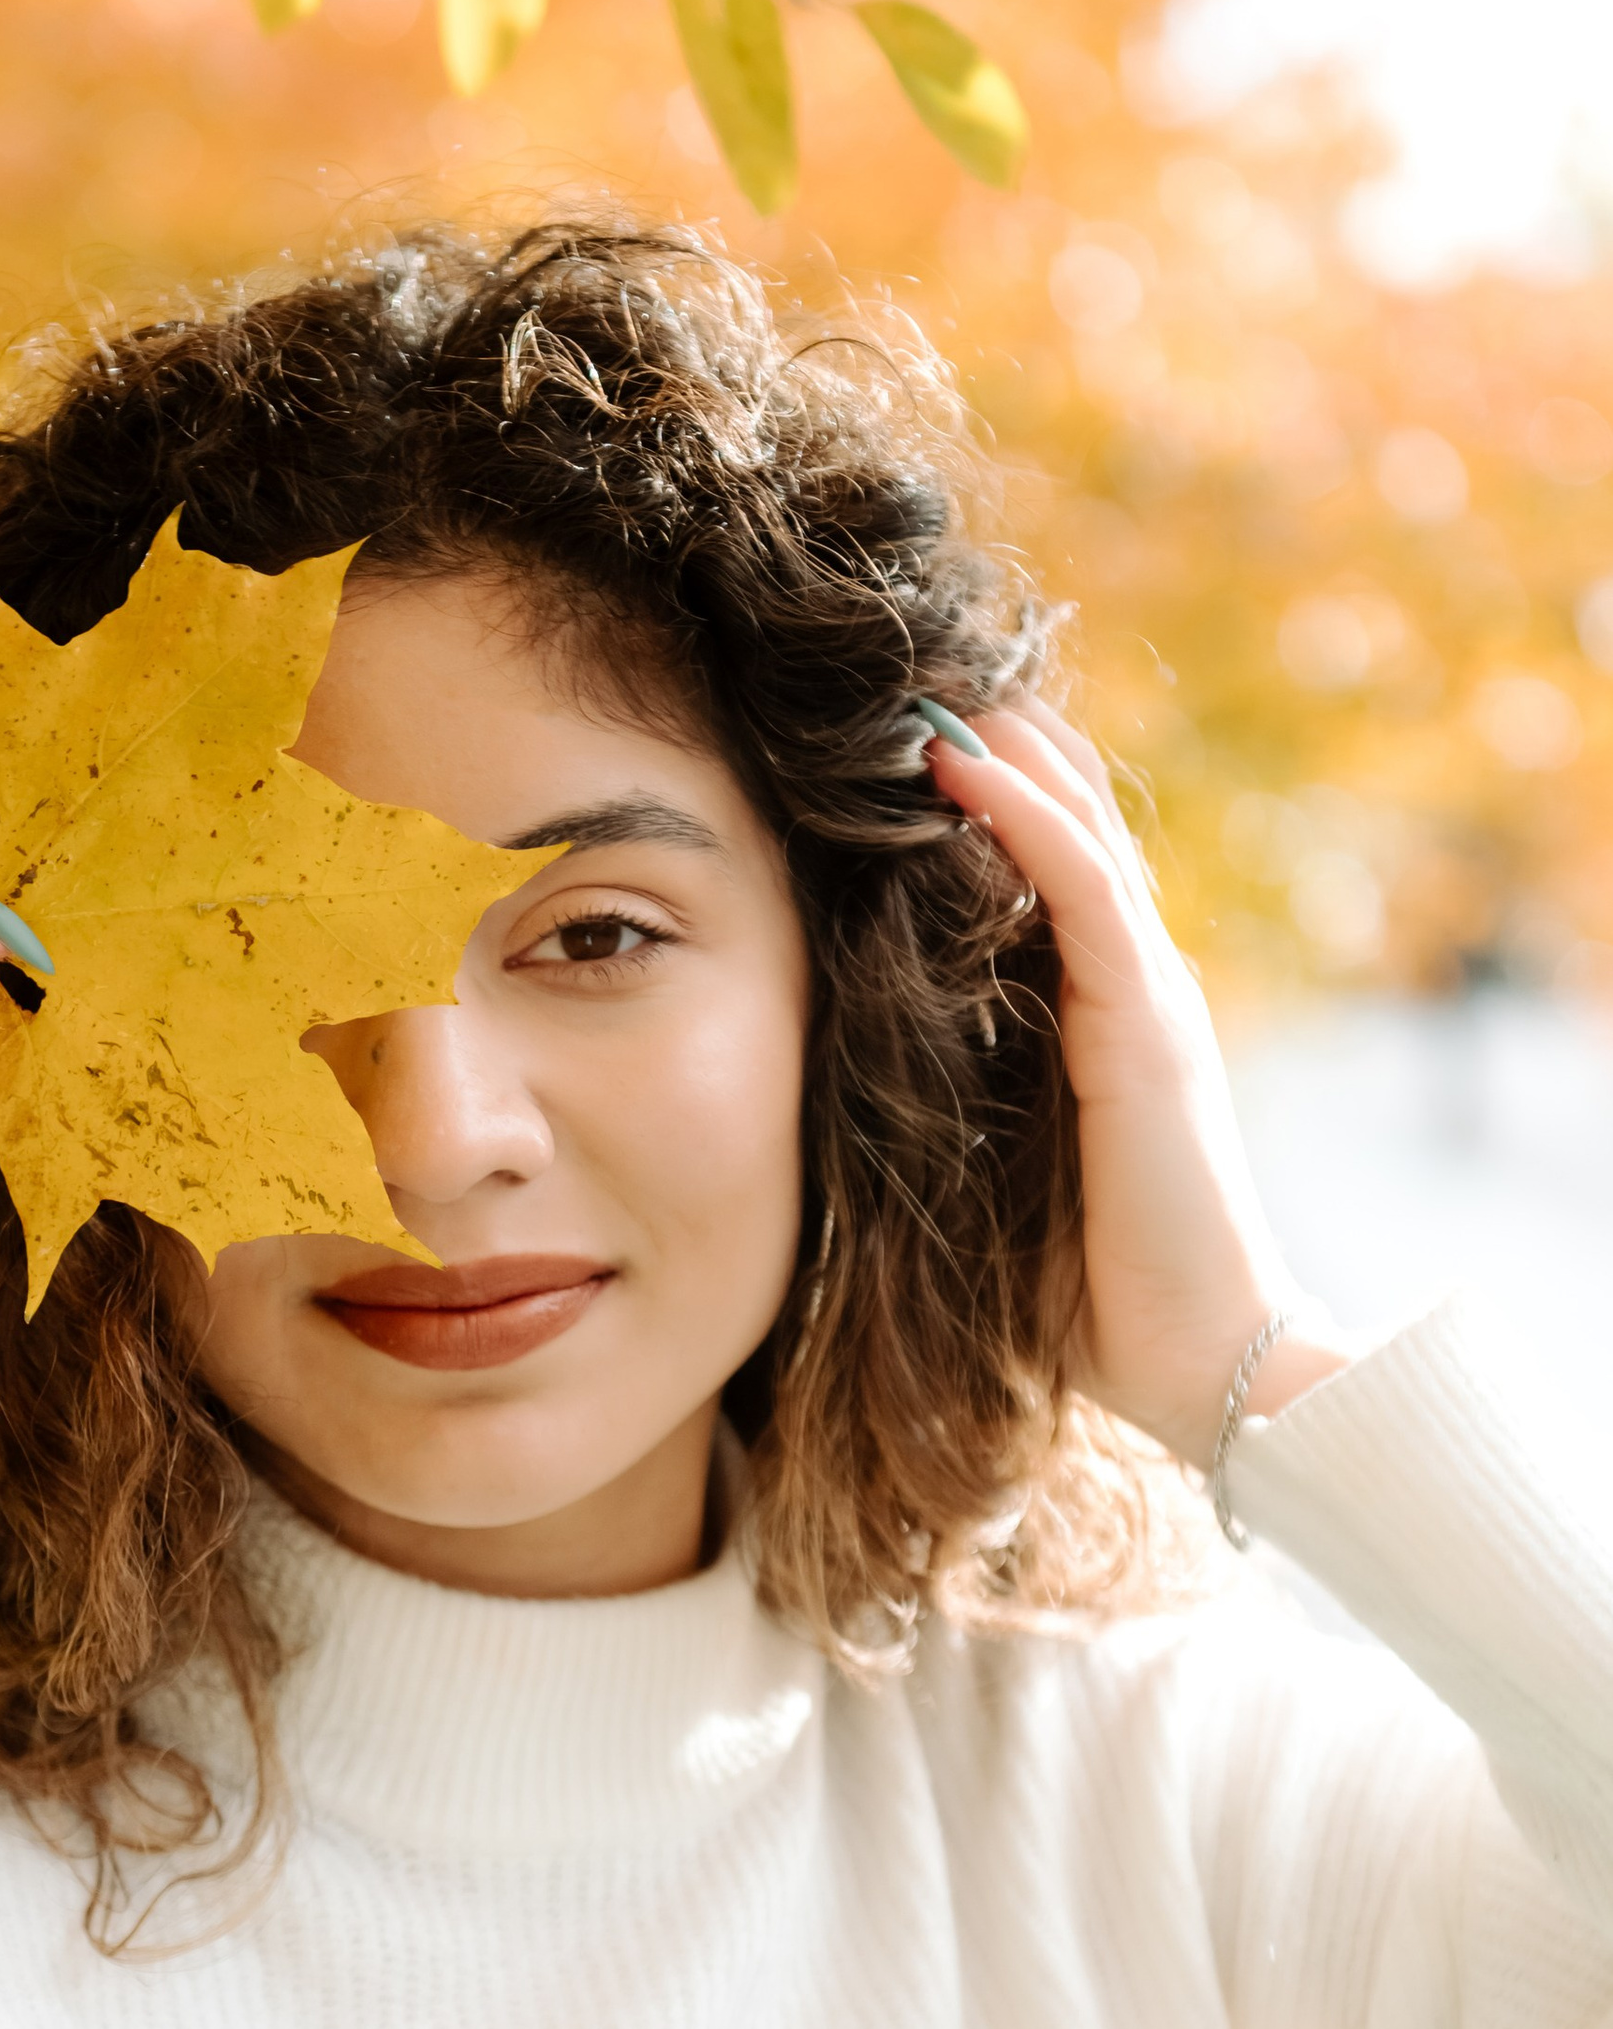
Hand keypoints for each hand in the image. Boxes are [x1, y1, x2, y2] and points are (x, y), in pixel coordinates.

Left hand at [924, 706, 1352, 1462]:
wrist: (1202, 1363)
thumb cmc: (1087, 1294)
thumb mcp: (986, 1175)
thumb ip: (939, 1110)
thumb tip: (826, 1082)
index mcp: (1091, 1014)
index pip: (1038, 866)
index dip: (975, 791)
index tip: (878, 732)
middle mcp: (1125, 983)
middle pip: (1060, 817)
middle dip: (982, 739)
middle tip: (888, 665)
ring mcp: (1146, 994)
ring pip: (1073, 827)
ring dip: (994, 745)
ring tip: (912, 672)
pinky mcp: (1148, 1025)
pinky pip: (1081, 890)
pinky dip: (1023, 817)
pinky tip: (957, 763)